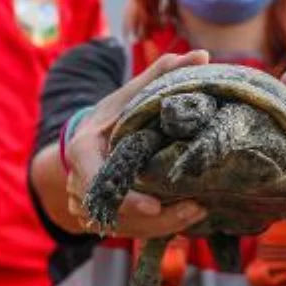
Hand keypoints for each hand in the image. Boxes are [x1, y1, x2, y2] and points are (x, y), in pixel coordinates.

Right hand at [65, 51, 210, 238]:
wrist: (87, 142)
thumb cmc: (113, 115)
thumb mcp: (131, 93)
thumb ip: (161, 74)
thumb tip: (201, 55)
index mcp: (84, 151)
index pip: (96, 180)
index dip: (125, 198)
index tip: (154, 205)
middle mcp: (84, 183)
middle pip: (118, 212)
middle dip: (157, 218)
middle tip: (194, 209)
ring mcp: (94, 204)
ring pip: (128, 226)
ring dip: (163, 225)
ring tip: (199, 213)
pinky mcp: (109, 217)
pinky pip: (133, 229)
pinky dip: (160, 227)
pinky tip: (188, 217)